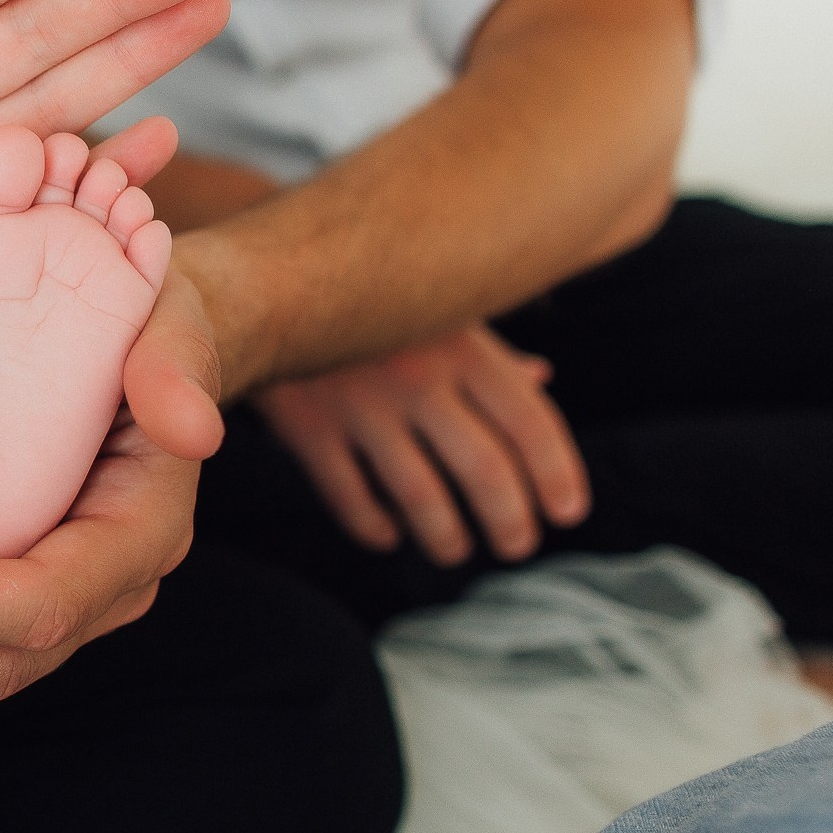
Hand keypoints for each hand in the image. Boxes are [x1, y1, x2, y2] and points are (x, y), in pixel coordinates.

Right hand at [252, 324, 590, 564]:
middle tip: (517, 547)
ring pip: (420, 496)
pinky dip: (373, 526)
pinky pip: (349, 497)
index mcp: (462, 345)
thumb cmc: (368, 300)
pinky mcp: (307, 428)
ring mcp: (360, 405)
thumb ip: (488, 352)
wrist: (264, 281)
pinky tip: (388, 535)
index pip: (530, 422)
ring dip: (447, 537)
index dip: (559, 475)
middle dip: (510, 522)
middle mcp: (417, 376)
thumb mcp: (435, 310)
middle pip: (485, 470)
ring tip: (455, 551)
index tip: (568, 513)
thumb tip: (542, 378)